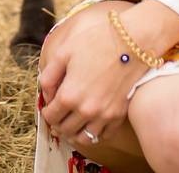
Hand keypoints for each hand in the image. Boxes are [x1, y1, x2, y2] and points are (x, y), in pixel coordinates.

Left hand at [39, 2, 146, 145]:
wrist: (132, 39)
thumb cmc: (96, 40)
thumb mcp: (64, 52)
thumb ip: (49, 75)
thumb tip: (46, 92)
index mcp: (69, 95)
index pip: (50, 116)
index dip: (46, 111)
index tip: (49, 105)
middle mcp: (86, 110)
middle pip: (65, 129)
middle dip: (57, 123)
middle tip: (58, 115)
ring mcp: (104, 115)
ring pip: (84, 138)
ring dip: (74, 133)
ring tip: (72, 123)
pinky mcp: (120, 114)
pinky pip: (104, 135)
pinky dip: (94, 133)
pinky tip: (91, 122)